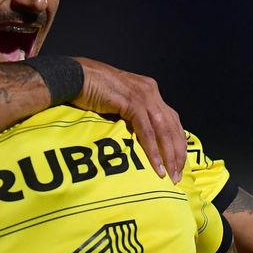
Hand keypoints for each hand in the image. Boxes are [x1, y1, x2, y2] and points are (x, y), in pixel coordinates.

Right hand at [71, 58, 185, 182]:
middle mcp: (150, 91)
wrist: (73, 76)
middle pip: (172, 126)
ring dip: (168, 154)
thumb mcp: (119, 102)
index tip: (179, 163)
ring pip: (163, 129)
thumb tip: (138, 137)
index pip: (172, 119)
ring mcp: (142, 95)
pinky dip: (152, 149)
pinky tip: (156, 165)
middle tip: (177, 175)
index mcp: (150, 90)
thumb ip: (132, 114)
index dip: (178, 142)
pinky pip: (146, 130)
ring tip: (169, 174)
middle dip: (177, 152)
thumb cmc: (91, 90)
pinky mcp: (130, 102)